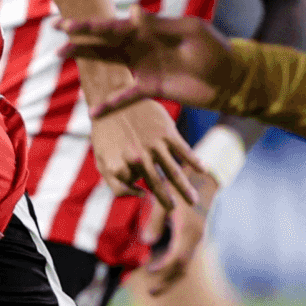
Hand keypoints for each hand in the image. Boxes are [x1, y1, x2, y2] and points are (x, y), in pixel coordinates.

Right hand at [62, 12, 232, 115]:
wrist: (229, 78)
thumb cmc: (213, 49)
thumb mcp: (189, 32)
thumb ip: (160, 25)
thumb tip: (132, 10)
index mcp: (148, 29)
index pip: (113, 24)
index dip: (89, 24)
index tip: (66, 23)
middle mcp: (141, 46)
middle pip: (104, 41)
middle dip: (80, 38)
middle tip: (56, 36)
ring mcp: (143, 67)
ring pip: (108, 64)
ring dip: (87, 62)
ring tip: (62, 58)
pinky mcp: (150, 88)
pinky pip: (125, 96)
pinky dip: (110, 103)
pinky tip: (93, 112)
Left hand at [88, 90, 204, 213]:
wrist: (113, 93)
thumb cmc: (106, 128)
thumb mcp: (101, 154)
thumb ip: (114, 177)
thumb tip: (136, 193)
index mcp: (120, 160)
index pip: (127, 184)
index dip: (131, 190)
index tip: (142, 194)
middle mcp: (139, 154)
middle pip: (155, 182)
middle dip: (165, 198)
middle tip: (173, 212)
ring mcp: (155, 143)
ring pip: (172, 170)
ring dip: (183, 187)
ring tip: (193, 201)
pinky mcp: (167, 131)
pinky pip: (184, 149)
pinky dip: (195, 160)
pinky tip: (204, 170)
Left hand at [140, 197, 207, 293]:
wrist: (202, 180)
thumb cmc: (178, 188)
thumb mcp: (163, 200)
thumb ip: (154, 222)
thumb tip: (145, 242)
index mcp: (187, 230)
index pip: (176, 256)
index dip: (163, 266)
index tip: (149, 272)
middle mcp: (195, 238)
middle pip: (182, 267)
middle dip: (167, 282)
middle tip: (151, 293)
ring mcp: (197, 239)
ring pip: (185, 264)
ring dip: (171, 278)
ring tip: (154, 289)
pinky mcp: (195, 238)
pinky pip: (185, 257)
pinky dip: (174, 267)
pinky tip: (161, 270)